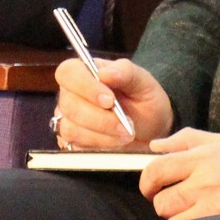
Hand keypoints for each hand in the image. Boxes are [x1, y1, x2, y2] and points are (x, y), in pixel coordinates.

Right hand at [52, 55, 173, 148]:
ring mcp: (68, 120)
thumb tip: (104, 72)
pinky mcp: (71, 143)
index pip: (68, 72)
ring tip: (127, 134)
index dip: (85, 86)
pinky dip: (100, 147)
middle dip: (100, 118)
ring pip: (70, 129)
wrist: (151, 130)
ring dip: (102, 135)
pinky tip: (117, 143)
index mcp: (84, 71)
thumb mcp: (143, 82)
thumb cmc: (144, 100)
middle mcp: (71, 94)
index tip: (110, 100)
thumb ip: (125, 72)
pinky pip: (75, 148)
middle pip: (68, 104)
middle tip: (127, 124)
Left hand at [139, 131, 219, 219]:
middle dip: (162, 201)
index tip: (150, 187)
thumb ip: (185, 140)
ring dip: (176, 217)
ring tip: (190, 210)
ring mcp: (214, 205)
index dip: (146, 181)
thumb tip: (155, 146)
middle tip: (173, 199)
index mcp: (202, 156)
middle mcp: (205, 181)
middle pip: (162, 200)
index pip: (157, 169)